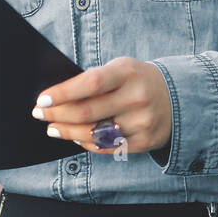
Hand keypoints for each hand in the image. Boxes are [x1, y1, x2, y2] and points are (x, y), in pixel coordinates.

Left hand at [30, 57, 171, 154]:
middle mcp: (137, 98)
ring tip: (52, 128)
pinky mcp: (145, 141)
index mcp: (128, 73)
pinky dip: (86, 143)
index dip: (63, 93)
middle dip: (57, 114)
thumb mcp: (120, 69)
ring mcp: (142, 122)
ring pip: (94, 134)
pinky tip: (75, 137)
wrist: (178, 97)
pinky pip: (107, 147)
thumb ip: (94, 80)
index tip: (42, 100)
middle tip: (39, 114)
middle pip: (88, 112)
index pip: (90, 83)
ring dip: (67, 132)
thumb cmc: (137, 80)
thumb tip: (57, 98)